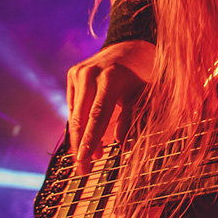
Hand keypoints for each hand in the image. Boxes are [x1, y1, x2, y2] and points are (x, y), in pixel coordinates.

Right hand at [66, 40, 154, 174]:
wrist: (131, 46)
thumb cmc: (144, 72)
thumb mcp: (145, 94)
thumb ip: (133, 117)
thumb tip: (121, 143)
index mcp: (111, 77)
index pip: (98, 115)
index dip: (91, 139)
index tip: (85, 160)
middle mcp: (90, 74)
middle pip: (81, 118)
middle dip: (81, 146)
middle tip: (83, 171)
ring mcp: (78, 73)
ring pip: (74, 114)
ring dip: (80, 138)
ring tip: (88, 159)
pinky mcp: (72, 75)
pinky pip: (73, 105)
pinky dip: (79, 123)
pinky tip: (86, 140)